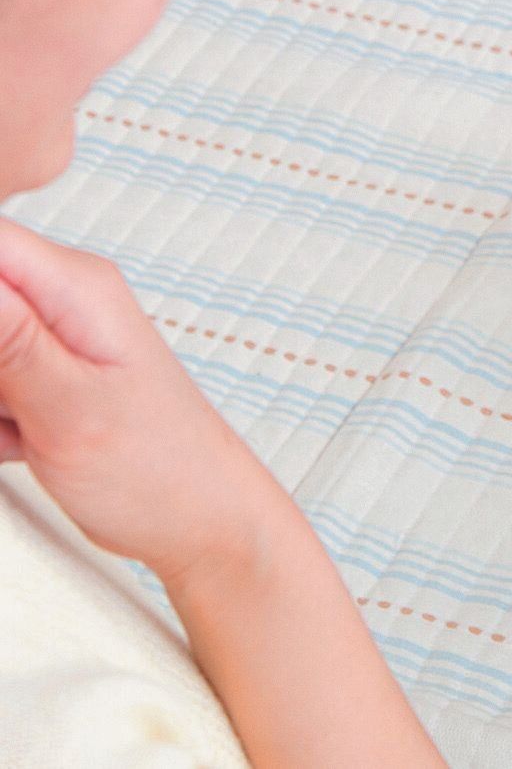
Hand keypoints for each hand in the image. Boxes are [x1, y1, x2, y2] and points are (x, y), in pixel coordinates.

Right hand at [0, 217, 281, 583]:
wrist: (199, 518)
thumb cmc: (159, 468)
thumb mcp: (70, 407)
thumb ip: (8, 341)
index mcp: (77, 286)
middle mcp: (64, 300)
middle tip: (8, 404)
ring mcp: (52, 340)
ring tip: (22, 428)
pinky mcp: (40, 378)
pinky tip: (22, 442)